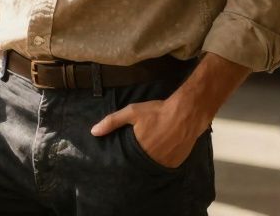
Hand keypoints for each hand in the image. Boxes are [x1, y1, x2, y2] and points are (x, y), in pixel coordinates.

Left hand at [91, 98, 208, 168]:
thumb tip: (93, 132)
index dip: (125, 160)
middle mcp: (152, 161)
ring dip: (150, 162)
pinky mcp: (176, 164)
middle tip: (138, 152)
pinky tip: (161, 153)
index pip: (127, 162)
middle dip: (137, 161)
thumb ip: (112, 122)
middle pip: (140, 166)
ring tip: (149, 153)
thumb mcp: (132, 113)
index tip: (123, 157)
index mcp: (139, 151)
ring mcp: (165, 164)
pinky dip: (162, 162)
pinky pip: (165, 166)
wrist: (186, 113)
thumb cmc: (157, 112)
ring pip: (153, 167)